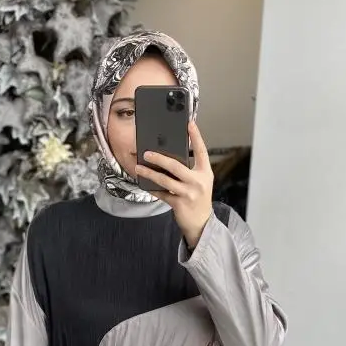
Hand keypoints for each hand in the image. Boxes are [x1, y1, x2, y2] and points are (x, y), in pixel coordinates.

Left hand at [135, 121, 213, 246]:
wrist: (201, 222)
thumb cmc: (198, 198)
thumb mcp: (200, 181)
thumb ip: (190, 169)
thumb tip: (169, 157)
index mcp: (205, 172)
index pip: (202, 150)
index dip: (196, 136)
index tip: (189, 123)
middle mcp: (198, 181)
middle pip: (176, 166)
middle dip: (159, 158)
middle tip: (146, 152)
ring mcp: (189, 193)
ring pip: (165, 180)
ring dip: (150, 173)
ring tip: (139, 168)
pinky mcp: (179, 204)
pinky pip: (162, 194)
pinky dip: (152, 189)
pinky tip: (144, 183)